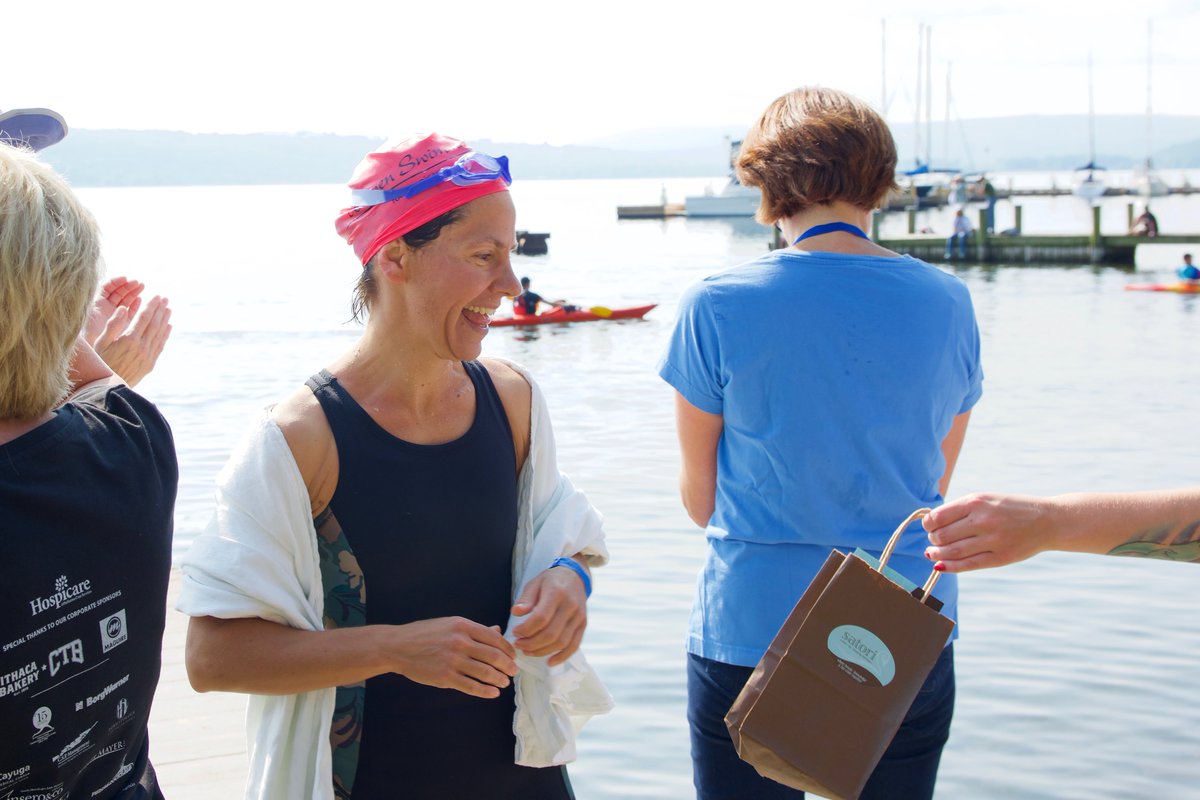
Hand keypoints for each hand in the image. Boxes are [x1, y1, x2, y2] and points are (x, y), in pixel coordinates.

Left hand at [85, 277, 144, 343]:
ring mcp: (113, 315)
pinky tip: (140, 299)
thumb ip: (103, 311)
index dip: (116, 282)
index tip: (125, 279)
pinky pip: (129, 311)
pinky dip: (134, 304)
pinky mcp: (121, 323)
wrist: (91, 353)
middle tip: (138, 283)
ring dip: (133, 292)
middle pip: (117, 292)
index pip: (107, 288)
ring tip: (142, 286)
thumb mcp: (93, 321)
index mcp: (96, 304)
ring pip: (124, 300)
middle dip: (128, 286)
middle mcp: (105, 308)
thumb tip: (122, 308)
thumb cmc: (88, 337)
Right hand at [92, 295, 171, 385]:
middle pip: (154, 324)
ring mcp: (148, 356)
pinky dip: (165, 335)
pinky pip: (160, 346)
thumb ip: (113, 325)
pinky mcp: (150, 364)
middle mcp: (141, 347)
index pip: (144, 318)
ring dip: (165, 320)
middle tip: (165, 299)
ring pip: (159, 334)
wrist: (107, 388)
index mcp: (129, 339)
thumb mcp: (101, 343)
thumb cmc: (100, 362)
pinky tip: (168, 327)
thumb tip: (124, 308)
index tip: (157, 296)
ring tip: (168, 309)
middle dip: (160, 310)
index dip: (151, 306)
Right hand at [390, 617, 517, 698]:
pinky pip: (472, 686)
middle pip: (494, 656)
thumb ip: (475, 630)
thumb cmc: (426, 634)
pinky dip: (486, 691)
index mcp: (463, 626)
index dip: (508, 650)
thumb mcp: (451, 624)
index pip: (495, 639)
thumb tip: (497, 631)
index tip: (513, 657)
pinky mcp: (445, 677)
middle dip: (508, 666)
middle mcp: (460, 642)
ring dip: (499, 680)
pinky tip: (493, 693)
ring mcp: (452, 661)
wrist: (398, 646)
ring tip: (504, 683)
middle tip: (513, 672)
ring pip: (485, 673)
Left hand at [511, 563, 587, 665]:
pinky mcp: (583, 625)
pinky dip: (562, 657)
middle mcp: (571, 606)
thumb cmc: (550, 581)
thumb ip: (526, 599)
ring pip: (561, 642)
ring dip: (542, 651)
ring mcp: (579, 617)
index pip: (541, 618)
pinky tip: (549, 662)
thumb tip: (515, 613)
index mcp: (556, 593)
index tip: (514, 632)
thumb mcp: (535, 583)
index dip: (526, 629)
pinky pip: (574, 645)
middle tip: (518, 645)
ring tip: (527, 651)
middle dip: (531, 644)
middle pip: (551, 633)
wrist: (574, 576)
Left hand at [923, 493, 1050, 572]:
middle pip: (942, 536)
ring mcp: (992, 540)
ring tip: (932, 553)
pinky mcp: (1000, 558)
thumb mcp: (986, 499)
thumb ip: (960, 509)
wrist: (1047, 520)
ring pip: (952, 552)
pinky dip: (950, 566)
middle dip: (933, 540)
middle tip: (934, 540)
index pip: (938, 517)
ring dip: (937, 554)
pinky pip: (968, 565)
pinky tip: (940, 565)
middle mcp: (983, 520)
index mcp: (976, 502)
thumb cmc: (1010, 509)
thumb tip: (931, 524)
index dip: (928, 524)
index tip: (930, 527)